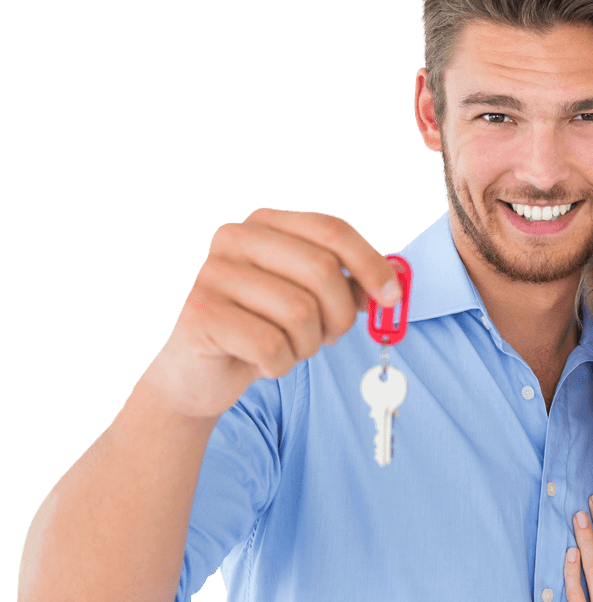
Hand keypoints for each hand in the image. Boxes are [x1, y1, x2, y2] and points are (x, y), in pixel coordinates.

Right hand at [145, 208, 400, 418]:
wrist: (191, 377)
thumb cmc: (256, 332)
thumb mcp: (306, 304)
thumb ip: (344, 286)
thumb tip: (388, 287)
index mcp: (263, 224)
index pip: (331, 229)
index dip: (370, 263)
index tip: (391, 297)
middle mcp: (232, 238)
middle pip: (322, 270)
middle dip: (340, 314)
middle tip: (332, 337)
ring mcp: (210, 273)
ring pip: (300, 311)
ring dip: (307, 344)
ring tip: (288, 349)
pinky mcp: (198, 313)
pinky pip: (271, 344)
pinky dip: (279, 364)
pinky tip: (261, 363)